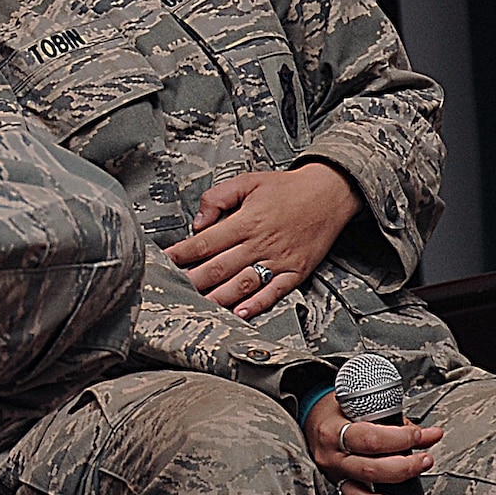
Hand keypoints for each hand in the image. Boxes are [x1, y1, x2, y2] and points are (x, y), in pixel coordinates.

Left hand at [163, 162, 360, 317]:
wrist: (329, 193)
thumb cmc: (285, 188)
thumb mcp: (248, 181)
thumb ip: (218, 198)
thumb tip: (199, 223)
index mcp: (246, 221)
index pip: (206, 242)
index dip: (183, 254)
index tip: (166, 262)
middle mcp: (260, 243)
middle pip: (220, 267)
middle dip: (194, 280)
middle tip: (175, 291)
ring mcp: (279, 260)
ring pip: (243, 284)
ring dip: (219, 297)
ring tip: (199, 307)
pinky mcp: (296, 271)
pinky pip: (275, 292)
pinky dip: (257, 304)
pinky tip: (240, 313)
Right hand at [302, 392, 443, 494]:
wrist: (309, 419)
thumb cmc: (336, 410)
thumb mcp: (356, 404)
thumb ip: (389, 419)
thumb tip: (425, 434)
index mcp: (333, 431)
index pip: (371, 438)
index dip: (401, 439)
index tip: (423, 435)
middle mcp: (332, 458)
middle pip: (370, 470)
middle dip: (404, 468)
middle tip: (425, 460)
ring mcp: (336, 478)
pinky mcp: (342, 490)